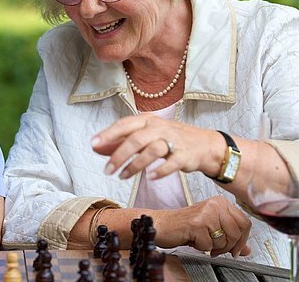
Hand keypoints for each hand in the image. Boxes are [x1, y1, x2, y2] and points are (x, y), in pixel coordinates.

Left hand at [91, 114, 219, 179]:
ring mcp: (173, 140)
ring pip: (151, 150)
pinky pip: (171, 163)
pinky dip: (160, 170)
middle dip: (118, 155)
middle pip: (135, 139)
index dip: (108, 134)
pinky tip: (150, 178)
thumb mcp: (146, 135)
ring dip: (135, 165)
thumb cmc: (170, 139)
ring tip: (122, 176)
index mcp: (147, 121)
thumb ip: (123, 141)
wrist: (205, 144)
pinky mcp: (185, 155)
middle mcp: (159, 128)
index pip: (124, 124)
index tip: (93, 144)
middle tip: (107, 170)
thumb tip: (98, 148)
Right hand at [155, 196, 251, 257]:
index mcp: (220, 202)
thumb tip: (247, 249)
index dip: (242, 240)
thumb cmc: (185, 225)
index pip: (245, 222)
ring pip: (224, 240)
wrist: (162, 224)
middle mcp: (215, 204)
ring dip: (213, 247)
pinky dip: (201, 247)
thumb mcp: (211, 228)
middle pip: (237, 232)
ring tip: (201, 240)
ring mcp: (206, 213)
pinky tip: (193, 239)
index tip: (236, 249)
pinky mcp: (197, 224)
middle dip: (228, 246)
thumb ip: (230, 236)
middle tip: (216, 248)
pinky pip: (209, 245)